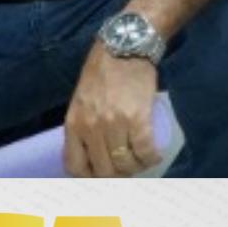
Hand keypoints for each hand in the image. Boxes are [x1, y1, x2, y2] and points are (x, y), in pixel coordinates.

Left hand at [63, 45, 165, 176]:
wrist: (124, 48)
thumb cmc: (101, 73)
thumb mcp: (80, 101)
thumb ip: (83, 125)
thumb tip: (92, 152)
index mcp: (73, 124)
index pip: (75, 166)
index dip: (89, 178)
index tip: (100, 177)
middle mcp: (92, 128)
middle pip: (104, 170)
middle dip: (116, 176)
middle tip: (126, 169)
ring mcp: (115, 124)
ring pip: (125, 164)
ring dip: (136, 168)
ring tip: (141, 160)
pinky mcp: (138, 118)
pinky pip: (145, 151)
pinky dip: (151, 158)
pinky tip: (154, 155)